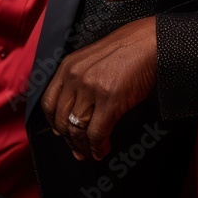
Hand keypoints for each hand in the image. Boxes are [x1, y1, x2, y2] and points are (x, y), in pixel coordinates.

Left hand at [41, 16, 156, 160]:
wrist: (149, 43)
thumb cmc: (125, 51)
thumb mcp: (91, 60)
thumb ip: (79, 82)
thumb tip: (73, 115)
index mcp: (67, 67)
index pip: (49, 103)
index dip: (54, 124)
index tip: (61, 133)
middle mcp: (74, 78)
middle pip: (61, 120)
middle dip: (69, 140)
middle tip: (78, 149)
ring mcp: (91, 89)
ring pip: (77, 129)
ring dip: (83, 147)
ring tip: (90, 153)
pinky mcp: (110, 100)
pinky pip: (96, 132)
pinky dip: (97, 147)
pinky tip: (102, 151)